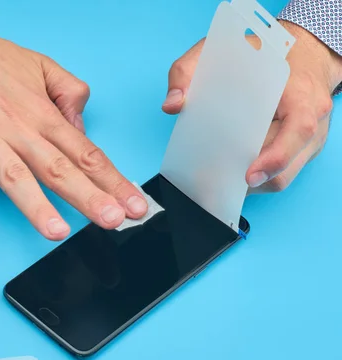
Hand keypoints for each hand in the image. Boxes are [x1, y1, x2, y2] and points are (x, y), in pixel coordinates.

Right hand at [0, 0, 148, 239]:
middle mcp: (20, 128)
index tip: (133, 204)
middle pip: (60, 169)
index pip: (86, 153)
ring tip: (56, 231)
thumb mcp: (41, 65)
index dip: (113, 181)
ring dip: (36, 205)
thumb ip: (69, 92)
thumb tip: (82, 126)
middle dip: (90, 197)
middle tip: (113, 221)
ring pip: (15, 175)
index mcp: (43, 114)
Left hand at [162, 21, 341, 192]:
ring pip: (286, 175)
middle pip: (287, 163)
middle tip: (218, 179)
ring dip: (254, 182)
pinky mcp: (305, 149)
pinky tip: (235, 171)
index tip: (249, 176)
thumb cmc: (262, 51)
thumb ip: (188, 71)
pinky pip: (284, 173)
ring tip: (223, 177)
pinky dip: (259, 177)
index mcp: (299, 92)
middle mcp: (313, 117)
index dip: (276, 157)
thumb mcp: (219, 50)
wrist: (302, 50)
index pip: (299, 129)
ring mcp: (313, 137)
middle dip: (252, 177)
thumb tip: (172, 104)